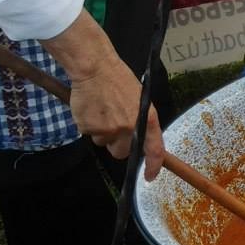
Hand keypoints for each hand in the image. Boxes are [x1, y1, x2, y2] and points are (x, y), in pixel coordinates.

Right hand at [40, 11, 165, 180]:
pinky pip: (89, 134)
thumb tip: (138, 138)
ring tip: (102, 110)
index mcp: (147, 118)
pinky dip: (89, 125)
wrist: (95, 68)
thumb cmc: (119, 79)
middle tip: (114, 124)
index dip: (153, 166)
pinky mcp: (89, 128)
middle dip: (118, 143)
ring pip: (103, 142)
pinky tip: (91, 108)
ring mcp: (108, 129)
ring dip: (102, 132)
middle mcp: (129, 127)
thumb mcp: (140, 98)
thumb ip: (140, 120)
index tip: (150, 176)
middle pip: (122, 152)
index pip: (155, 149)